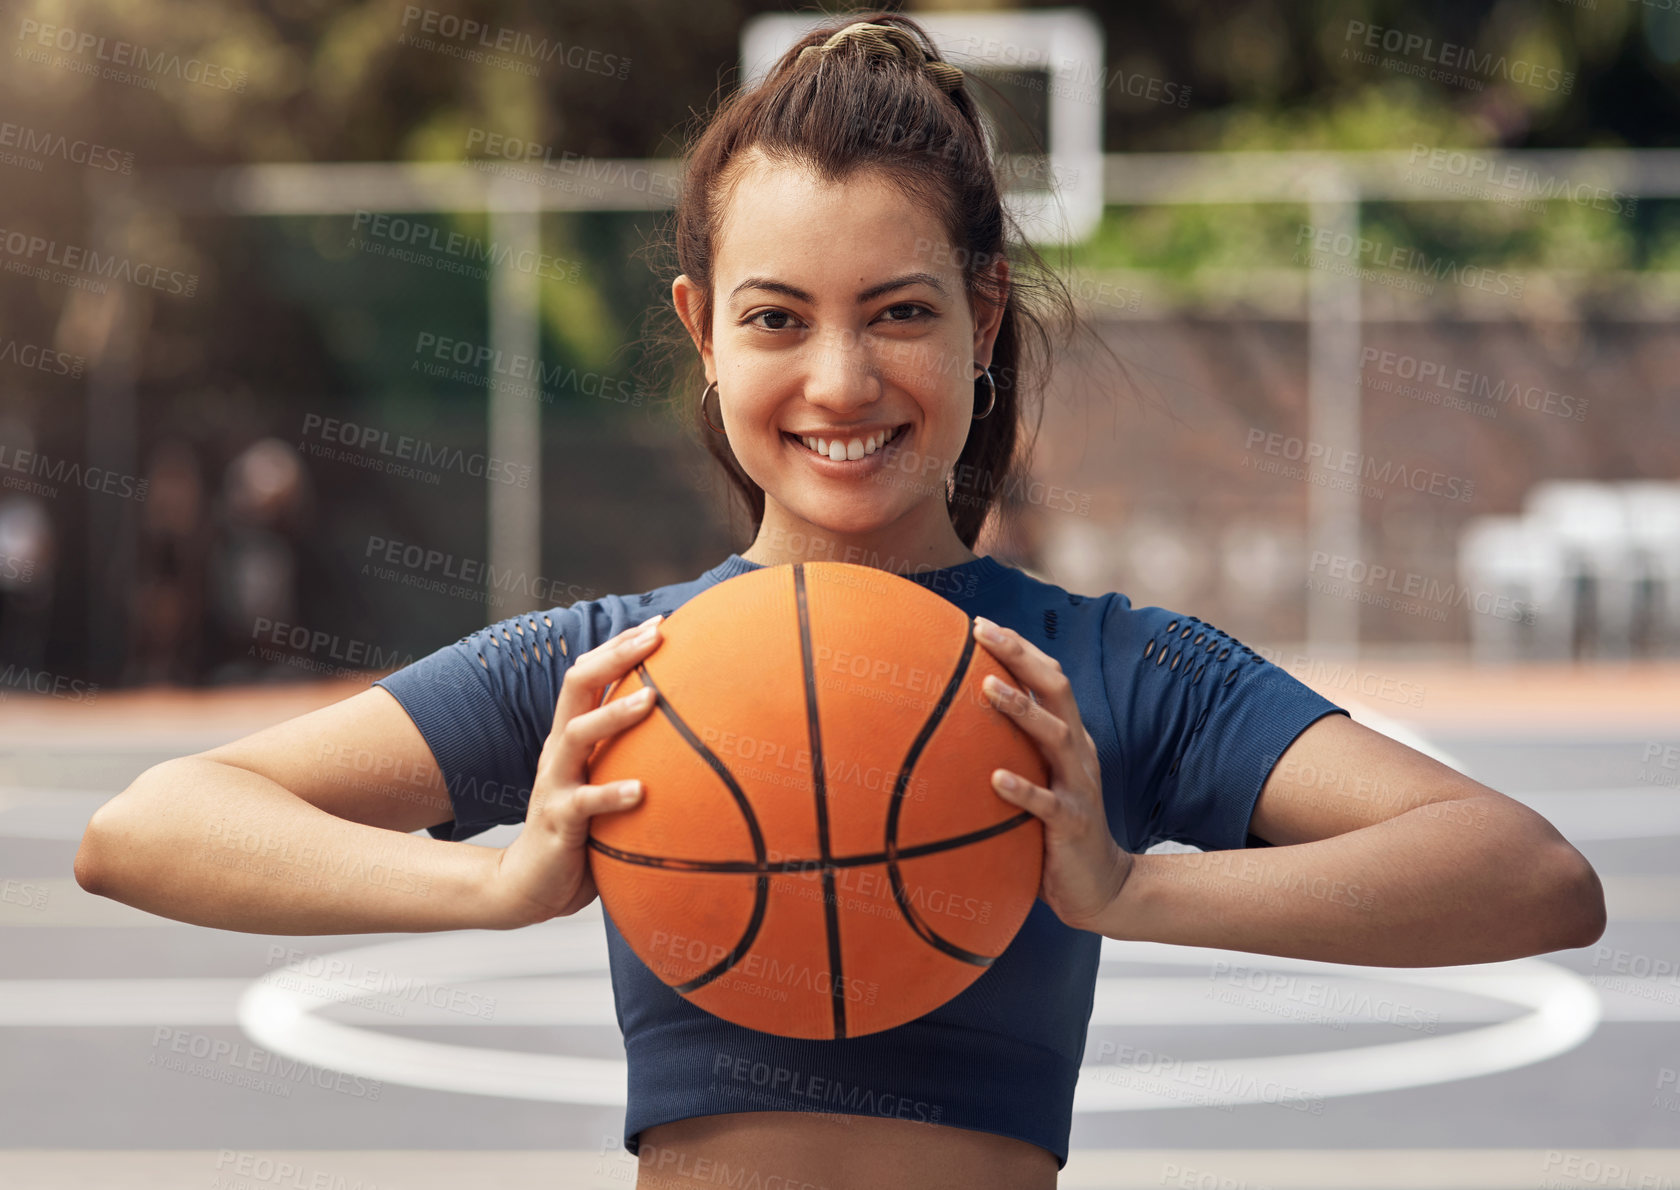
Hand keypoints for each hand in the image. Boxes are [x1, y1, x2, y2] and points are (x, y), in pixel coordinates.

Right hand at [490, 615, 664, 927]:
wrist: (530, 885)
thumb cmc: (580, 831)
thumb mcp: (603, 784)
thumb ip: (630, 758)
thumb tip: (689, 737)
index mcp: (571, 738)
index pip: (589, 676)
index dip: (619, 646)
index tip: (659, 624)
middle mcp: (560, 751)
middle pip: (577, 685)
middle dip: (616, 656)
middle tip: (656, 638)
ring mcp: (557, 784)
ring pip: (579, 735)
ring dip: (615, 714)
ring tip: (651, 699)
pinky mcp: (559, 822)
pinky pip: (585, 804)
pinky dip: (612, 795)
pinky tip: (641, 791)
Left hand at [972, 615, 1132, 932]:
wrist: (1102, 887)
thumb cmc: (1056, 829)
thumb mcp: (1040, 779)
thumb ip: (1015, 750)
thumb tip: (956, 725)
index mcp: (1070, 737)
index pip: (1050, 679)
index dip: (1019, 649)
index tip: (980, 624)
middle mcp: (1078, 752)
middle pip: (1057, 690)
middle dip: (1021, 656)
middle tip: (983, 633)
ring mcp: (1078, 786)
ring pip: (1055, 736)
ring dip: (1022, 709)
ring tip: (988, 688)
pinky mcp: (1073, 824)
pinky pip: (1046, 803)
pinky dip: (1022, 788)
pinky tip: (996, 778)